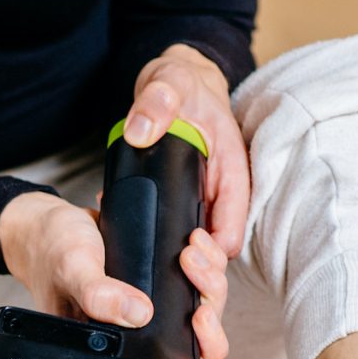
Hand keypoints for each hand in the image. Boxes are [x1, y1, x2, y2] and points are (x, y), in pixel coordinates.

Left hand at [117, 43, 245, 358]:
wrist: (172, 88)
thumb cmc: (181, 87)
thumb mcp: (170, 83)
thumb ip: (158, 100)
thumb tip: (142, 131)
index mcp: (232, 176)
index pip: (231, 230)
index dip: (214, 253)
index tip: (189, 251)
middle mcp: (219, 200)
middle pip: (217, 258)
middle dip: (199, 274)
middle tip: (173, 264)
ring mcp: (200, 210)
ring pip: (196, 262)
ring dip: (175, 276)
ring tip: (144, 271)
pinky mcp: (179, 214)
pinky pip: (172, 246)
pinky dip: (154, 256)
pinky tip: (125, 254)